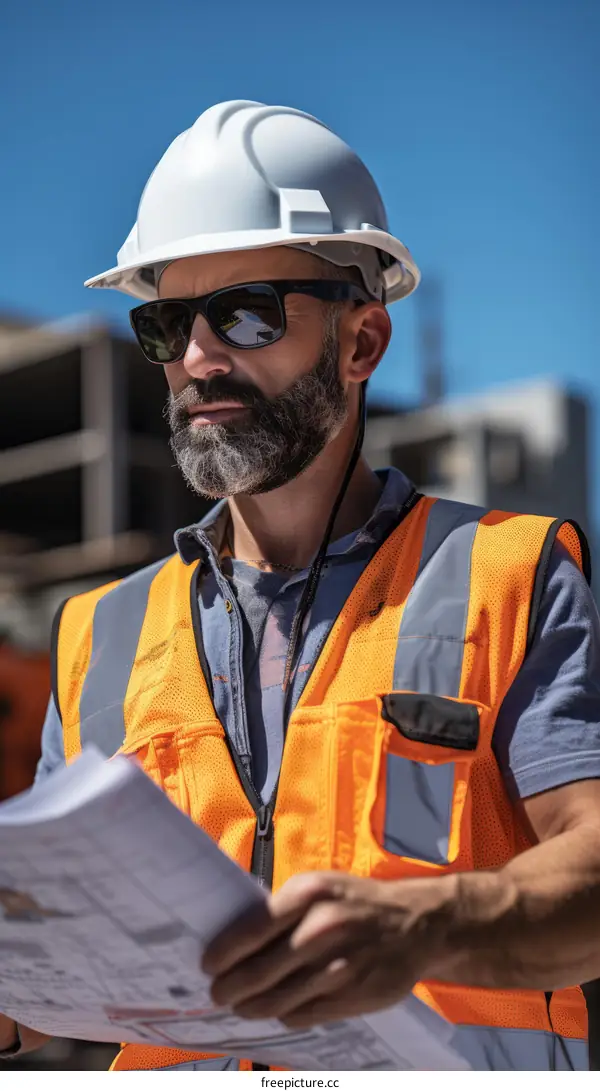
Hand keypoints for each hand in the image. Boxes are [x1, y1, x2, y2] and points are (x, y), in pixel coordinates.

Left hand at [202, 871, 455, 1027]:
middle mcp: (322, 929)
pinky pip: (305, 1015)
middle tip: (217, 993)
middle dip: (230, 988)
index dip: (223, 952)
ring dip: (253, 1007)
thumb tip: (237, 937)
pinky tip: (279, 1010)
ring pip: (279, 1000)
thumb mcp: (321, 886)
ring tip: (243, 1005)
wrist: (419, 923)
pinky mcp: (353, 997)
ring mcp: (339, 966)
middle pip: (259, 972)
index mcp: (309, 895)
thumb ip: (284, 909)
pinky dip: (286, 1015)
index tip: (207, 964)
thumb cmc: (359, 902)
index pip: (251, 930)